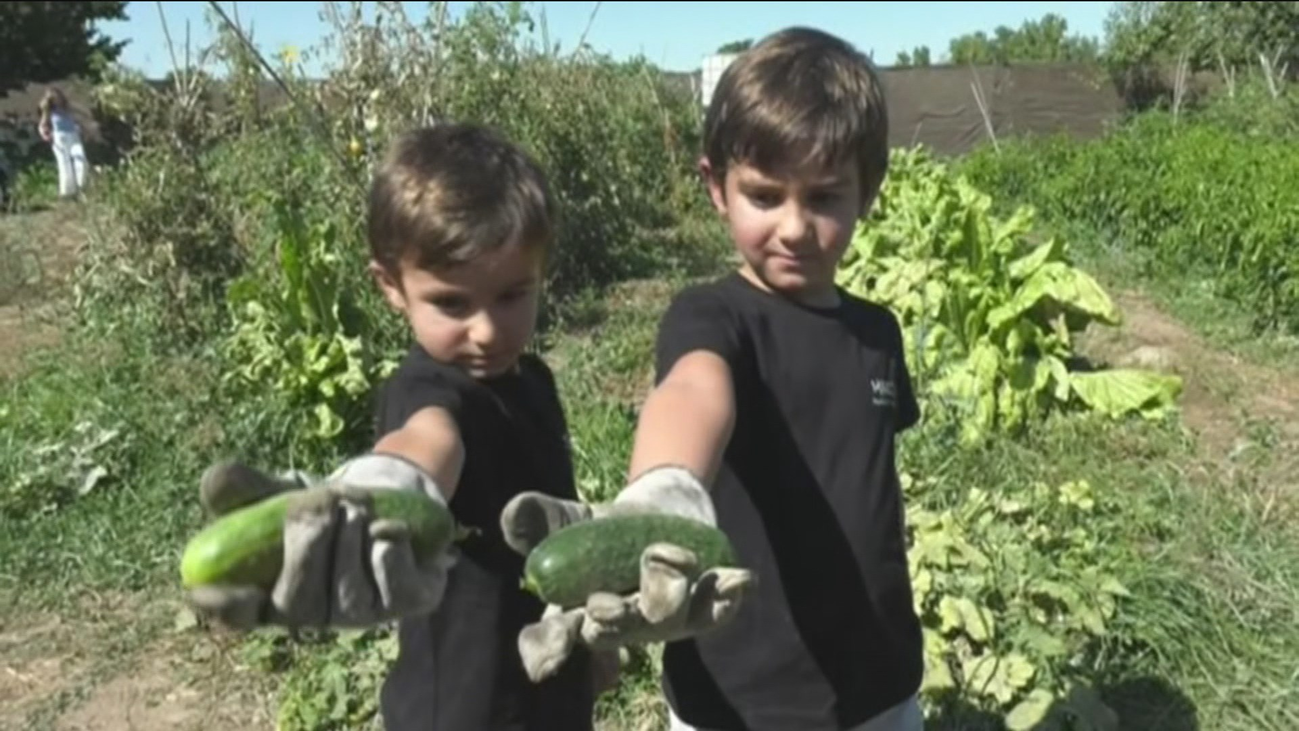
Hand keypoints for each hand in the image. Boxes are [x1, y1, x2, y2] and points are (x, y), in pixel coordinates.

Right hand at [185, 454, 455, 630]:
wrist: (391, 502)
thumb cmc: (325, 510)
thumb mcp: (282, 494)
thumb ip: (246, 487)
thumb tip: (216, 478)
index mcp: (273, 594)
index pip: (238, 616)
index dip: (224, 608)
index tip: (213, 587)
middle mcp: (315, 616)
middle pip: (297, 602)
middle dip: (309, 542)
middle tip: (325, 501)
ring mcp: (364, 615)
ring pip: (348, 589)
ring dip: (350, 534)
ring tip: (356, 505)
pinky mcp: (409, 601)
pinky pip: (392, 576)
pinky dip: (388, 540)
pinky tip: (388, 526)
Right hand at [500, 467, 754, 682]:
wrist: (660, 509)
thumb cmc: (604, 525)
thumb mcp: (568, 516)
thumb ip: (537, 516)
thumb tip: (512, 515)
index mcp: (575, 612)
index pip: (553, 642)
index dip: (547, 652)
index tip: (547, 656)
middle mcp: (620, 626)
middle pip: (613, 636)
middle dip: (612, 621)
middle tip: (602, 603)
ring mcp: (662, 622)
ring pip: (665, 623)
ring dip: (665, 592)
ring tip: (664, 553)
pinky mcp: (700, 609)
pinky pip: (714, 611)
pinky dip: (724, 596)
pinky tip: (735, 578)